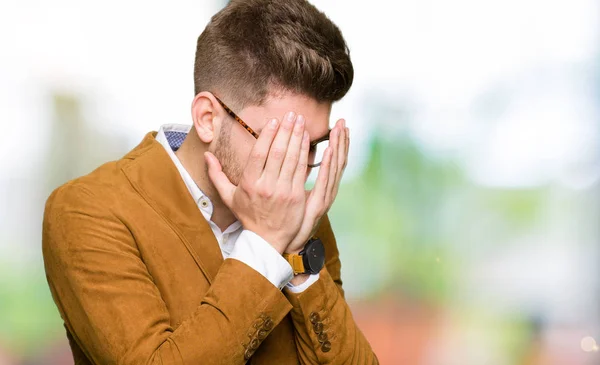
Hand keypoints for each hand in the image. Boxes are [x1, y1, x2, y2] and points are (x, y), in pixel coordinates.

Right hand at [205, 112, 310, 253]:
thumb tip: (207, 155)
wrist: (267, 240)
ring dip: (297, 138)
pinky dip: (305, 154)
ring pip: (291, 159)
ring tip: (300, 121)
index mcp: (249, 184)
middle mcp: (266, 187)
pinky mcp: (297, 196)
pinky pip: (302, 170)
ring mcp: (283, 192)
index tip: (273, 121)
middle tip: (291, 114)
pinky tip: (307, 140)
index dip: (267, 136)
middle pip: (277, 153)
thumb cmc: (248, 216)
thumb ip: (217, 175)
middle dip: (285, 131)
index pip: (258, 154)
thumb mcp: (229, 197)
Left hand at [285, 119, 348, 253]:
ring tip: (340, 130)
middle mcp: (327, 191)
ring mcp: (325, 197)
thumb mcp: (296, 195)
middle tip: (343, 121)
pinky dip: (330, 165)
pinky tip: (331, 150)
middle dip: (341, 140)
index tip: (341, 126)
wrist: (287, 242)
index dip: (340, 143)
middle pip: (338, 161)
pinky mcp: (319, 204)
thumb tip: (295, 156)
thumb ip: (297, 175)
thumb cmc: (288, 218)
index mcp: (324, 187)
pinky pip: (326, 180)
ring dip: (338, 147)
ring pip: (335, 168)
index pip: (335, 160)